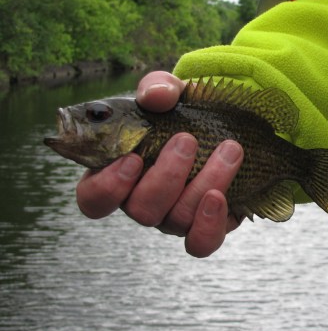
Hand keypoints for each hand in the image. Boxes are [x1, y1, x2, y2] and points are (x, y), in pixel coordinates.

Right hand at [75, 71, 243, 257]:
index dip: (107, 187)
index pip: (94, 199)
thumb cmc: (181, 111)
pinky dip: (210, 223)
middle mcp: (144, 202)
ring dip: (205, 182)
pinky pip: (202, 242)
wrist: (222, 124)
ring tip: (229, 149)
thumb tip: (158, 97)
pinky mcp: (206, 225)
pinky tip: (220, 195)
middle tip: (187, 140)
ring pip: (178, 220)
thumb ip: (157, 88)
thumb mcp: (168, 92)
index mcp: (119, 174)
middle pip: (142, 210)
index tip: (133, 157)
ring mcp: (174, 218)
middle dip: (166, 175)